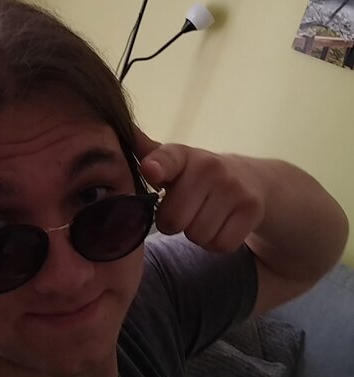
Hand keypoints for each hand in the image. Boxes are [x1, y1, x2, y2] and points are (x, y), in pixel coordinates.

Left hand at [134, 127, 265, 252]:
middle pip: (174, 220)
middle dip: (174, 223)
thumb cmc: (198, 175)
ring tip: (203, 215)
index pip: (167, 159)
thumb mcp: (174, 162)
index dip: (158, 166)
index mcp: (183, 155)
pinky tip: (219, 225)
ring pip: (198, 236)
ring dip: (196, 233)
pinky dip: (216, 242)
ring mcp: (233, 188)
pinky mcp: (252, 209)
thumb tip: (123, 132)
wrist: (250, 178)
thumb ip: (149, 154)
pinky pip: (220, 245)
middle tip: (184, 210)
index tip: (151, 171)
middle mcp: (210, 167)